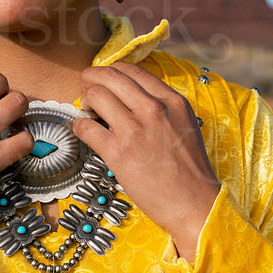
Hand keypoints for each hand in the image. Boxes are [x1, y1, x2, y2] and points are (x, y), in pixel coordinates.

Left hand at [72, 62, 220, 260]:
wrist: (194, 203)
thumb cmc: (189, 169)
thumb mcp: (184, 125)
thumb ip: (162, 108)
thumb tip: (131, 98)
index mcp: (172, 101)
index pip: (131, 70)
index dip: (110, 71)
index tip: (103, 80)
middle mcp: (153, 109)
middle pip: (109, 76)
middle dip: (90, 78)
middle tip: (86, 89)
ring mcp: (135, 130)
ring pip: (95, 95)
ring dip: (84, 100)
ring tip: (87, 112)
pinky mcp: (118, 152)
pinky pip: (85, 127)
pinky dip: (78, 125)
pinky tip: (82, 131)